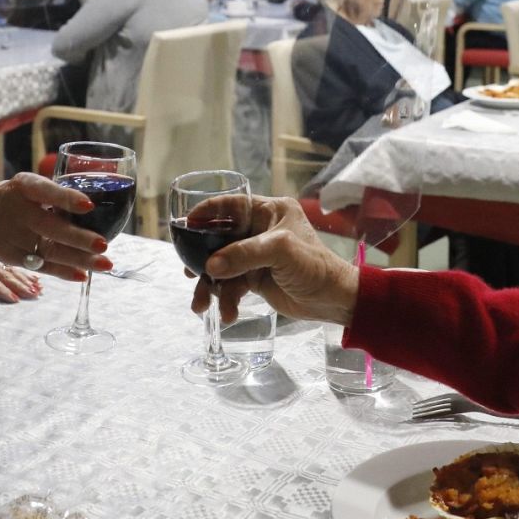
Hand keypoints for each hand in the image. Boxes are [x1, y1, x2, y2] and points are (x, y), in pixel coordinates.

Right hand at [0, 173, 111, 281]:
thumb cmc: (13, 198)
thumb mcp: (27, 186)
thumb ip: (54, 195)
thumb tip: (95, 207)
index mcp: (23, 187)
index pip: (44, 191)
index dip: (66, 198)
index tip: (88, 205)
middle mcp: (16, 211)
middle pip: (48, 227)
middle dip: (77, 238)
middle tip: (103, 244)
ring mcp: (12, 237)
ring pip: (48, 251)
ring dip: (78, 259)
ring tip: (104, 264)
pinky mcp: (12, 256)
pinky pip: (41, 266)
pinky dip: (63, 272)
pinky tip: (83, 275)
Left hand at [0, 254, 41, 302]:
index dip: (2, 290)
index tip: (15, 299)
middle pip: (4, 274)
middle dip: (20, 285)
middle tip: (34, 295)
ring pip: (9, 270)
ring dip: (25, 279)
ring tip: (38, 289)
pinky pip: (9, 267)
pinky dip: (23, 273)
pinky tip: (35, 278)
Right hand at [187, 195, 359, 325]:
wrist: (333, 300)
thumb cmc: (314, 266)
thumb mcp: (280, 252)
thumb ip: (244, 255)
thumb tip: (211, 266)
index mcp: (269, 211)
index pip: (231, 204)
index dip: (207, 212)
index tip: (186, 225)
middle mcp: (259, 230)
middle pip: (220, 238)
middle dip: (203, 259)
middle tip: (188, 272)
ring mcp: (256, 255)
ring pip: (222, 266)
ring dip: (211, 286)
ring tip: (201, 306)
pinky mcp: (255, 278)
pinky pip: (231, 285)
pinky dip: (226, 299)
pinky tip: (228, 313)